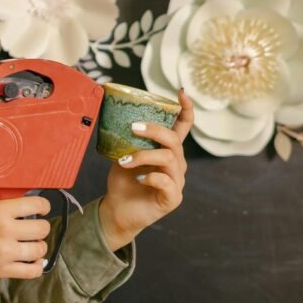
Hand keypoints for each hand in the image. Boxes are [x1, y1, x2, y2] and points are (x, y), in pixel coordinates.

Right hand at [0, 196, 51, 302]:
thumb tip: (9, 211)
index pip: (36, 205)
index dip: (43, 206)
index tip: (42, 209)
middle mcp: (6, 230)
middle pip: (43, 228)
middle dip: (41, 228)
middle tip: (34, 229)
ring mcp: (5, 252)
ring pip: (40, 249)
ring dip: (38, 248)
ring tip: (31, 247)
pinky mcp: (2, 271)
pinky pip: (32, 271)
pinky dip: (35, 267)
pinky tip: (31, 262)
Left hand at [98, 89, 194, 250]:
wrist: (117, 210)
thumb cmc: (123, 181)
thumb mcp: (123, 154)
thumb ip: (128, 139)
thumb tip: (118, 115)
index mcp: (167, 150)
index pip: (183, 126)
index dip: (186, 109)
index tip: (180, 92)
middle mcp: (176, 163)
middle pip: (174, 140)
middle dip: (155, 130)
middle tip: (134, 127)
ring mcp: (177, 181)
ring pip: (169, 159)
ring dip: (144, 156)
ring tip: (125, 161)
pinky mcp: (172, 198)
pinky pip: (167, 182)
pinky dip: (151, 177)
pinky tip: (138, 179)